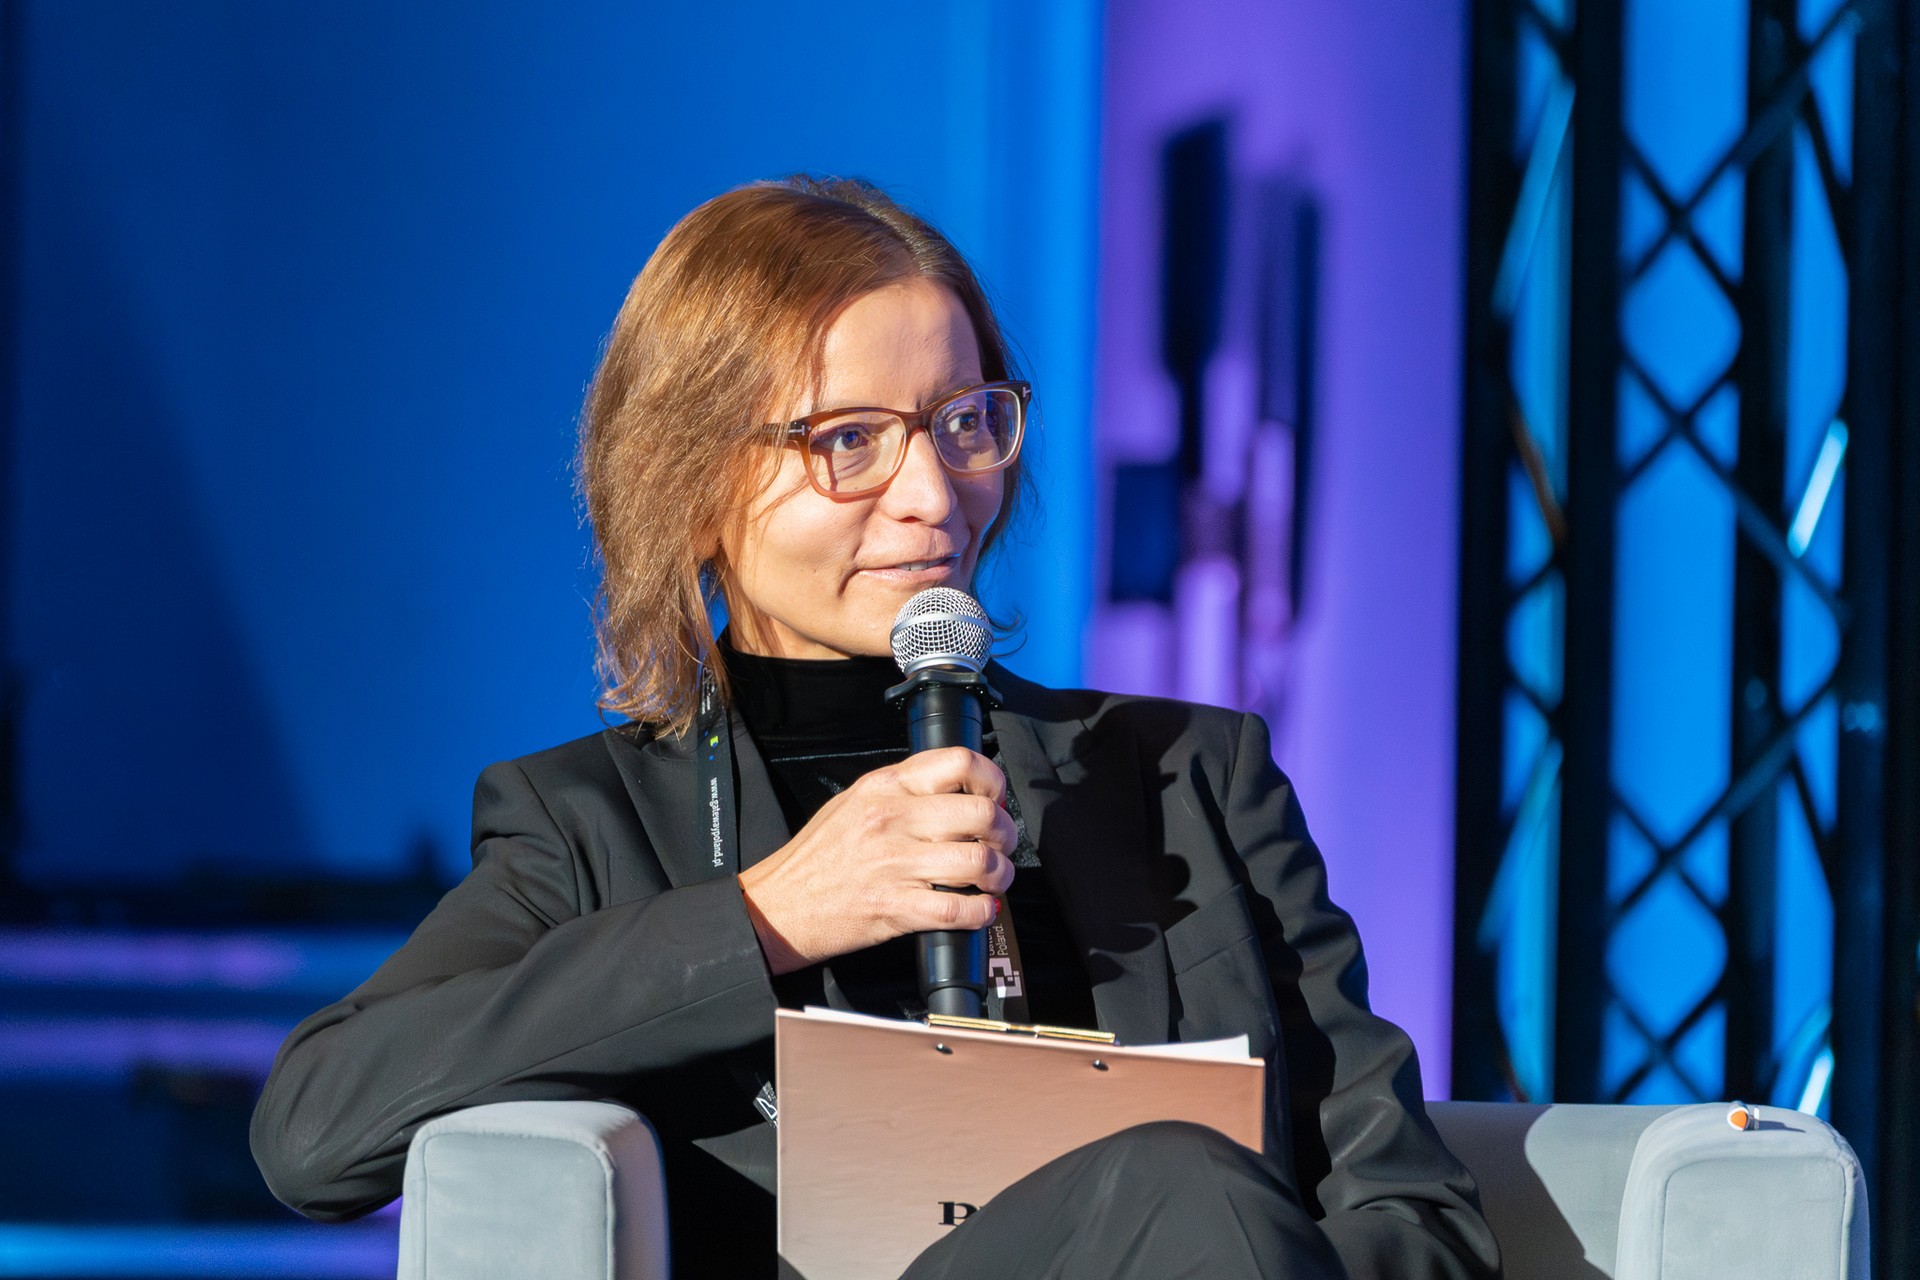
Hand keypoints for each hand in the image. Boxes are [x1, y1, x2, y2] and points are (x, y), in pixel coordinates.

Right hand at [736, 747, 1017, 974]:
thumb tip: (956, 792)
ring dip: (1000, 875)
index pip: (960, 762)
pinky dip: (980, 913)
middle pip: (982, 813)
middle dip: (1006, 833)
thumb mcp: (854, 801)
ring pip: (979, 861)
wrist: (779, 905)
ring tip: (994, 880)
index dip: (993, 781)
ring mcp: (896, 864)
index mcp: (885, 786)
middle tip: (1002, 845)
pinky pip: (959, 909)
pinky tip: (979, 910)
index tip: (996, 798)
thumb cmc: (816, 857)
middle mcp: (894, 819)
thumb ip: (903, 791)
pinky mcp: (896, 908)